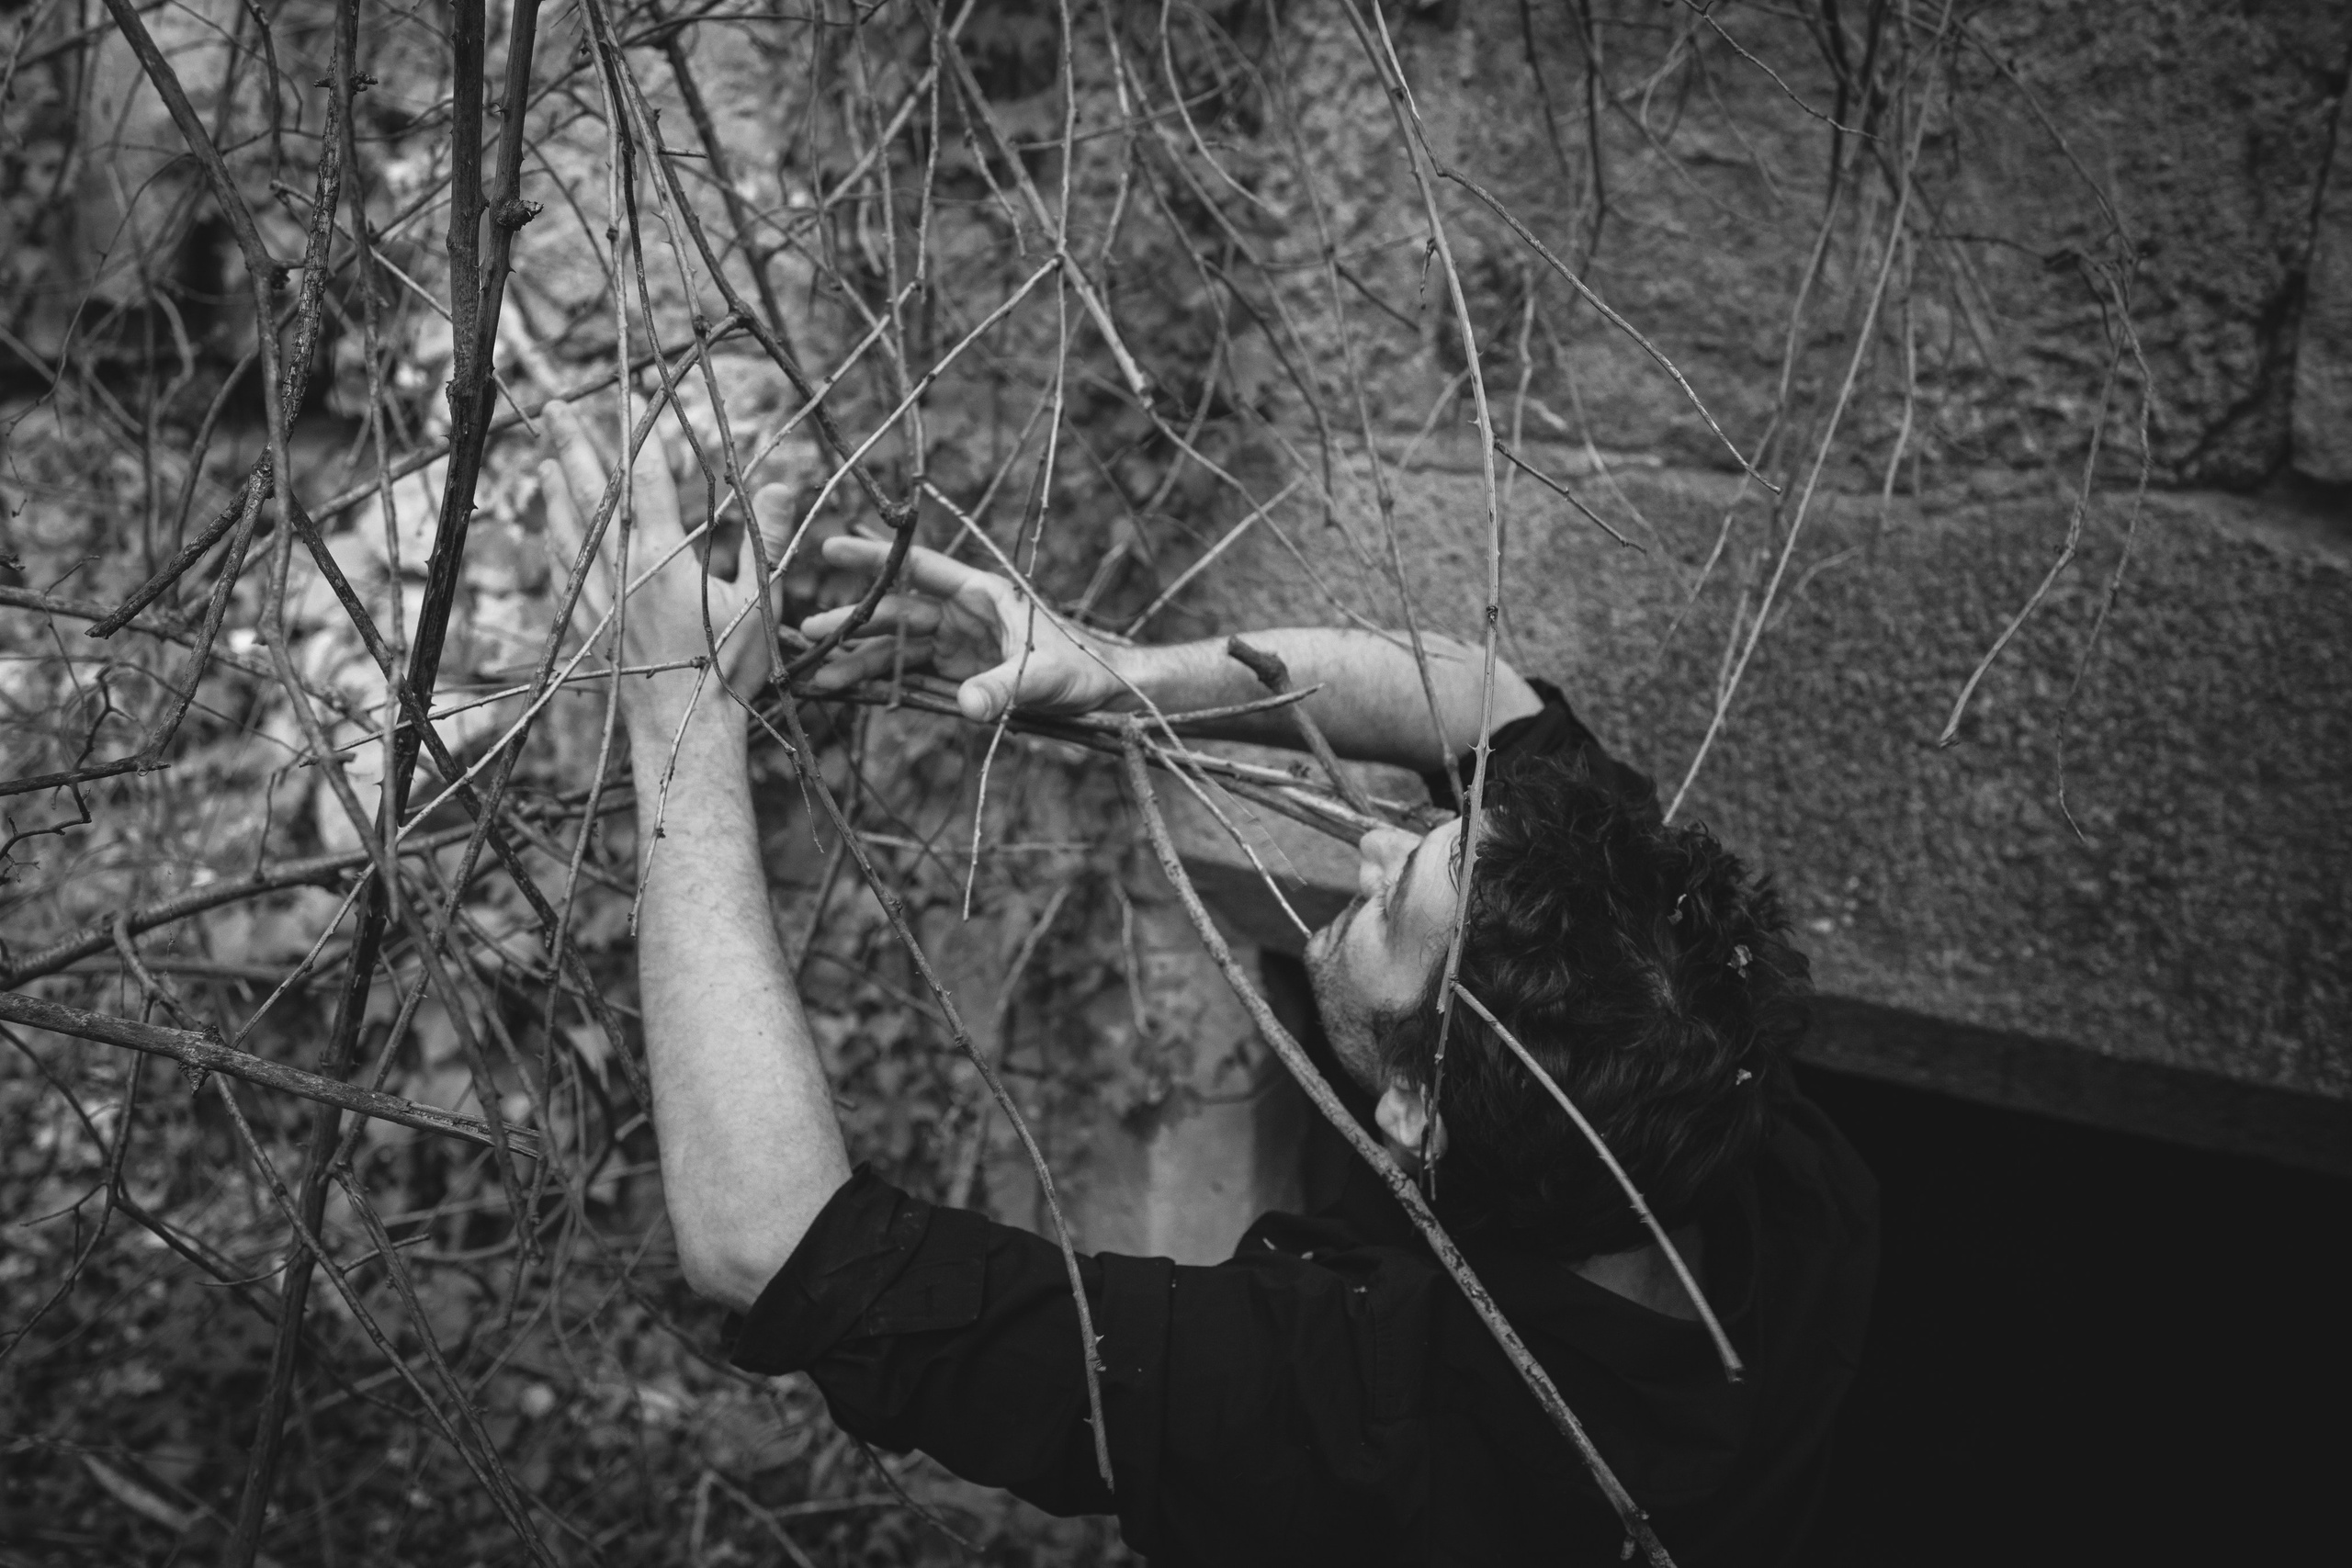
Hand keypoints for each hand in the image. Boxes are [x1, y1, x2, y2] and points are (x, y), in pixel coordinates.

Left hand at [537, 400, 793, 721]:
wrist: (682, 733)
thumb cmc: (729, 668)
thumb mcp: (761, 601)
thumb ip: (767, 537)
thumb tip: (780, 482)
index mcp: (664, 558)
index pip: (645, 477)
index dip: (638, 432)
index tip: (630, 395)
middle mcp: (619, 571)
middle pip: (589, 492)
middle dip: (572, 443)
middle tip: (554, 405)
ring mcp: (594, 598)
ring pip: (565, 528)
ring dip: (553, 487)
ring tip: (543, 455)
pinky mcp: (582, 626)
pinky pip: (557, 571)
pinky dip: (551, 540)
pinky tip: (547, 526)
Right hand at [797, 537, 1129, 721]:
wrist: (1103, 693)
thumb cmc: (1083, 670)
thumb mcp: (1045, 677)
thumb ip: (1005, 688)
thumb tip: (969, 706)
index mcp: (982, 594)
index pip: (920, 569)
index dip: (876, 558)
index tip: (831, 548)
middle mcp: (963, 614)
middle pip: (898, 612)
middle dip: (854, 620)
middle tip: (807, 629)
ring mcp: (956, 643)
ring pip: (897, 646)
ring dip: (859, 657)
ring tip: (818, 673)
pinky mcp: (957, 672)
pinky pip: (909, 673)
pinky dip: (879, 681)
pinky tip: (846, 688)